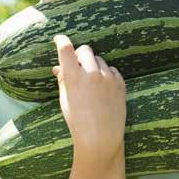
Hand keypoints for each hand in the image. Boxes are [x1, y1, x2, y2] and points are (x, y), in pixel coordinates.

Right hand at [52, 34, 126, 163]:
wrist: (101, 138)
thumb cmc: (78, 121)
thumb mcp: (65, 100)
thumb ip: (63, 80)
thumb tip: (58, 68)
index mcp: (73, 77)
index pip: (65, 49)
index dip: (61, 41)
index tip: (59, 39)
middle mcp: (91, 74)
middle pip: (85, 50)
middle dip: (80, 54)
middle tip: (78, 64)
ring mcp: (107, 78)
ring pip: (99, 59)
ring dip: (94, 65)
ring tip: (91, 83)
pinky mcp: (120, 83)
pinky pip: (112, 69)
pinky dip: (106, 74)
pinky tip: (103, 87)